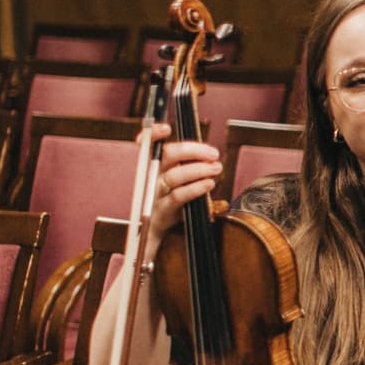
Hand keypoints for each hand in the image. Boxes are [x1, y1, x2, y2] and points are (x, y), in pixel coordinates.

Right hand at [143, 123, 221, 261]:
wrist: (159, 236)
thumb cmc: (174, 204)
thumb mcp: (180, 183)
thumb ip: (190, 167)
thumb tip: (209, 154)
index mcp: (155, 167)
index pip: (148, 145)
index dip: (152, 134)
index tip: (167, 128)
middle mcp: (152, 178)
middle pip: (165, 156)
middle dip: (191, 150)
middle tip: (213, 153)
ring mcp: (156, 195)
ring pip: (173, 176)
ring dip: (198, 169)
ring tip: (217, 168)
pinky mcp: (164, 212)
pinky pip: (179, 196)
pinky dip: (196, 188)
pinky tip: (209, 184)